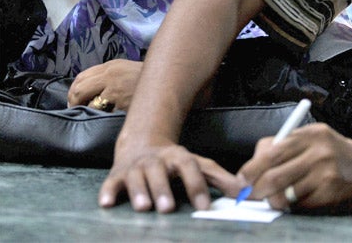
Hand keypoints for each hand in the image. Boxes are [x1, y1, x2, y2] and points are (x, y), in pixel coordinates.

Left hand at [68, 60, 142, 110]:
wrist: (168, 80)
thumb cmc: (148, 80)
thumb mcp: (127, 71)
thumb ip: (110, 77)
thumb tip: (91, 91)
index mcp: (111, 66)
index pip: (82, 76)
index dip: (73, 90)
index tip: (73, 101)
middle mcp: (110, 73)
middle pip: (79, 87)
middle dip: (73, 101)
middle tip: (76, 111)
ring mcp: (115, 87)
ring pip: (86, 99)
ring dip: (84, 109)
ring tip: (88, 115)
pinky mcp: (120, 99)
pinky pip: (100, 109)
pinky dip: (98, 114)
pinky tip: (103, 117)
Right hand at [98, 137, 242, 212]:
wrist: (143, 144)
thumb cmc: (175, 162)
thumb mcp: (198, 165)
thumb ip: (219, 178)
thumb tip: (244, 192)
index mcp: (179, 157)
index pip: (190, 167)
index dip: (197, 185)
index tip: (204, 205)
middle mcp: (157, 160)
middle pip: (159, 171)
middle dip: (163, 189)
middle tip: (167, 207)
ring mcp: (136, 166)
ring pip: (136, 176)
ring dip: (139, 191)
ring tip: (144, 208)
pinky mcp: (117, 175)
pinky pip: (111, 183)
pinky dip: (108, 192)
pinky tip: (107, 204)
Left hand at [237, 123, 351, 212]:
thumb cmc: (332, 153)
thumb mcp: (310, 139)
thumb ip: (283, 147)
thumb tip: (252, 168)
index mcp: (309, 134)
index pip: (272, 151)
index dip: (252, 168)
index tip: (242, 179)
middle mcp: (318, 151)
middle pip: (275, 174)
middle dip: (257, 188)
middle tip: (249, 195)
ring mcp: (325, 173)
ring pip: (285, 193)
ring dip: (273, 200)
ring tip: (272, 199)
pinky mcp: (330, 193)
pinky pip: (300, 205)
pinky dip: (291, 206)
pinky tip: (294, 202)